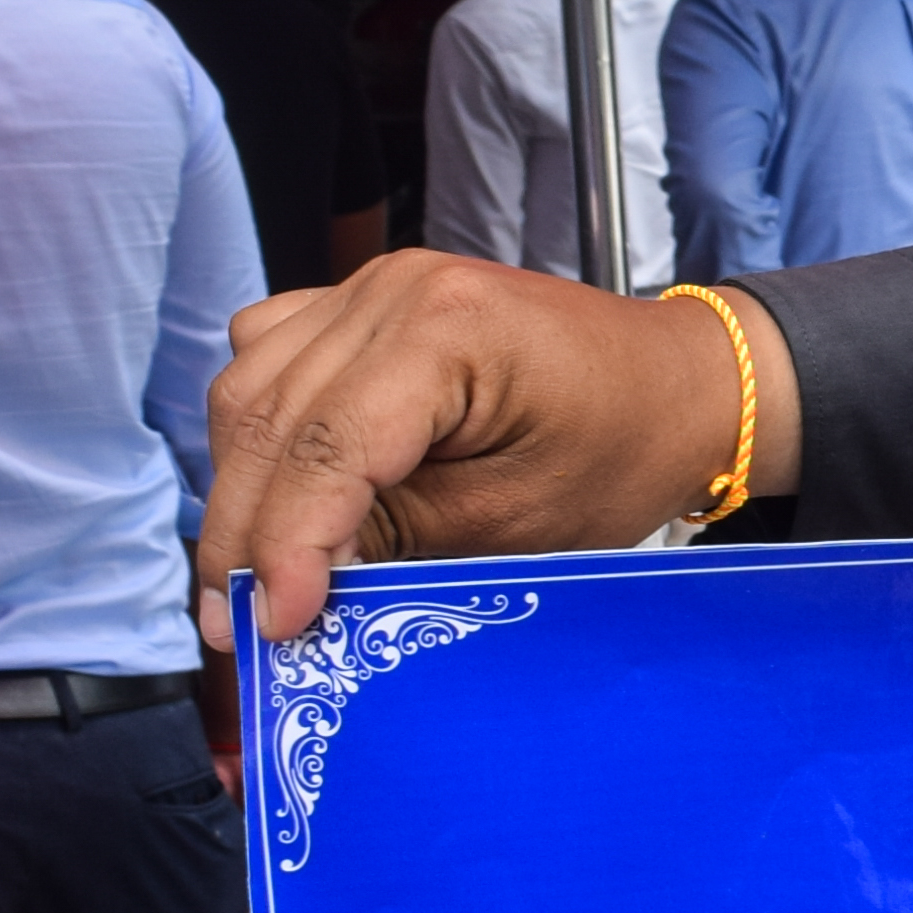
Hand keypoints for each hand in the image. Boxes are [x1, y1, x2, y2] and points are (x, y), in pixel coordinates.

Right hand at [193, 251, 788, 647]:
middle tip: (236, 624)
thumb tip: (288, 584)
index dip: (284, 544)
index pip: (325, 445)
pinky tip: (278, 500)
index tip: (271, 622)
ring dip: (242, 490)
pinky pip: (270, 365)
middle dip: (244, 532)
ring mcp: (373, 288)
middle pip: (269, 419)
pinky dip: (262, 438)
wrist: (675, 387)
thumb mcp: (516, 525)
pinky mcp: (363, 306)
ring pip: (250, 392)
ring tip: (251, 580)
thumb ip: (394, 546)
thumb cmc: (622, 448)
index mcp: (448, 327)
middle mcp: (396, 289)